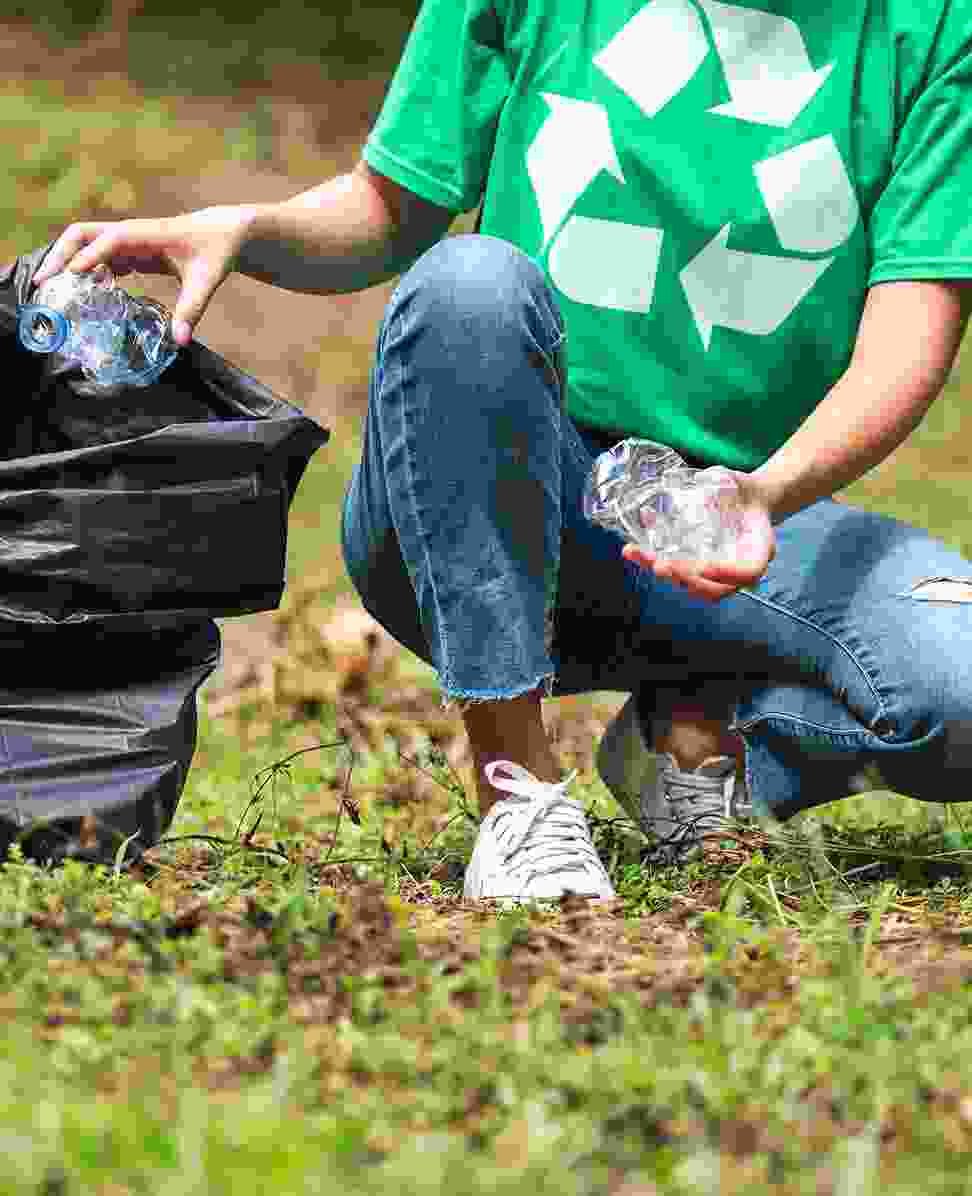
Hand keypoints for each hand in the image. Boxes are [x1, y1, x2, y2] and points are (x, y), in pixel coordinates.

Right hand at [32, 205, 258, 346]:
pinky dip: (84, 272)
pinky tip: (80, 295)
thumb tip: (180, 341)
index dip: (91, 255)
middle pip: (82, 234)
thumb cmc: (215, 252)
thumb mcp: (207, 281)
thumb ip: (192, 310)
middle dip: (60, 254)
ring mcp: (127, 241)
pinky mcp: (130, 252)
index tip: (72, 275)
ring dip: (66, 263)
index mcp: (146, 234)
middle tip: (43, 282)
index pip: (111, 240)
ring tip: (53, 292)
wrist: (222, 234)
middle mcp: (131, 233)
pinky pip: (98, 259)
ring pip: (84, 245)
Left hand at [621, 469, 776, 602]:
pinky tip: (631, 549)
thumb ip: (722, 483)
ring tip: (639, 554)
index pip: (749, 571)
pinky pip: (674, 570)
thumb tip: (701, 482)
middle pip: (714, 587)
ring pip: (690, 582)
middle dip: (685, 577)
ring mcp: (713, 571)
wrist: (746, 500)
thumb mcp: (736, 481)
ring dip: (663, 571)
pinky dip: (651, 561)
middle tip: (664, 565)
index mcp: (758, 549)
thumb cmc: (743, 491)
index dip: (729, 573)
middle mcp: (736, 568)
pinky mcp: (692, 565)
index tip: (707, 565)